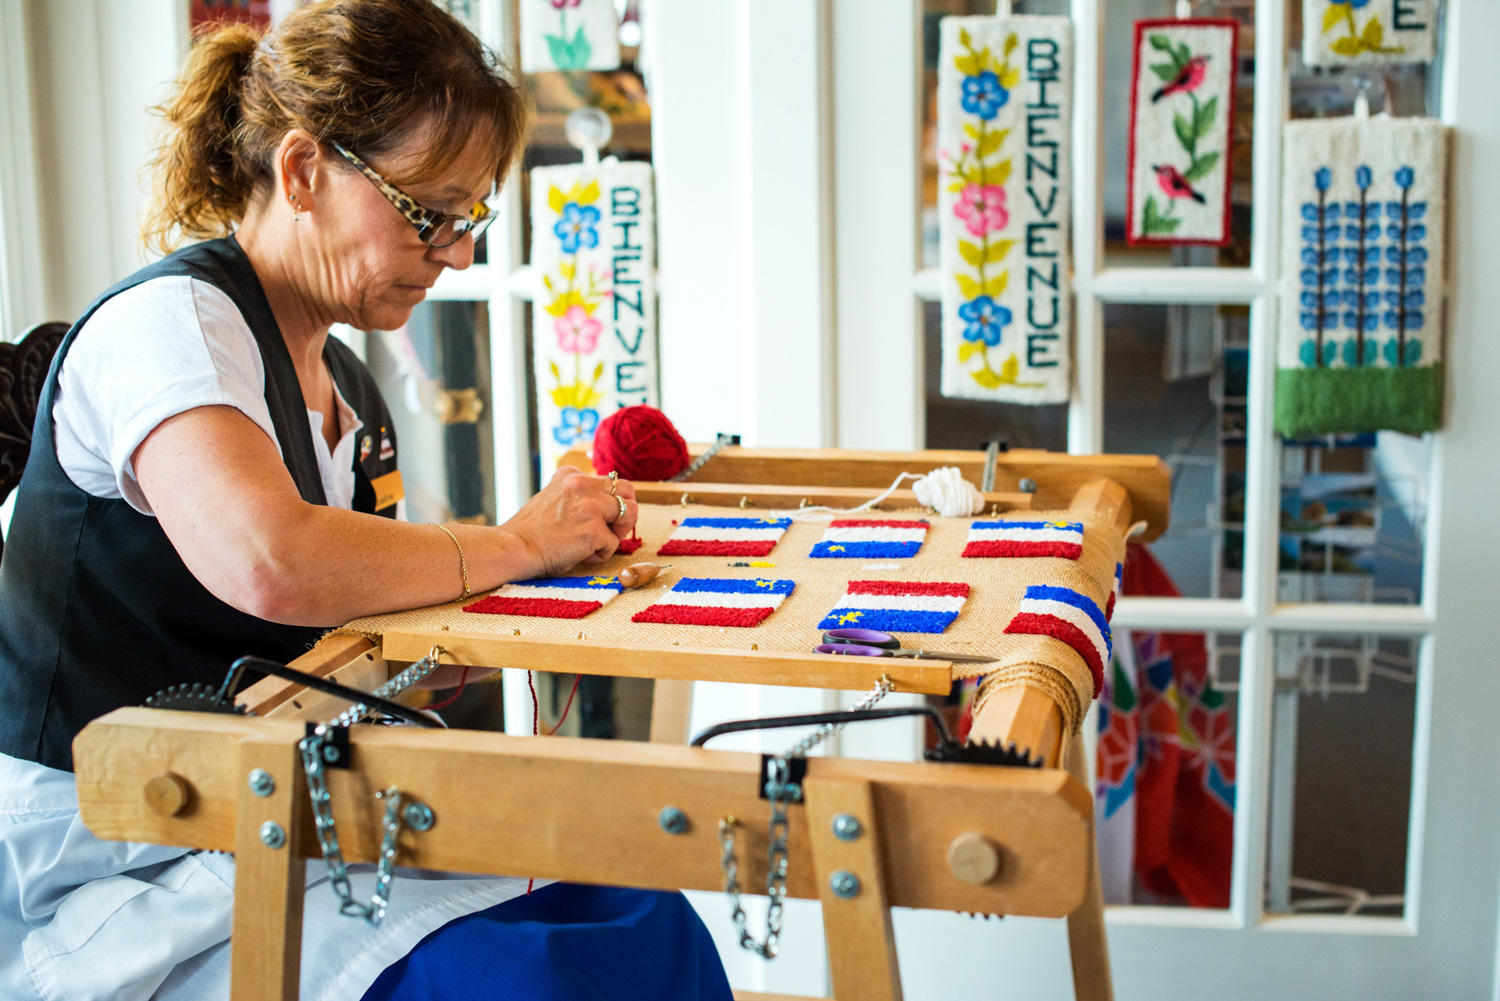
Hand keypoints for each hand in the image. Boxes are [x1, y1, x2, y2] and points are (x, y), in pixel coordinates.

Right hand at [498, 466, 636, 575]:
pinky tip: (579, 555)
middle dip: (624, 512)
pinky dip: (600, 554)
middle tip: (606, 531)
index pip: (610, 483)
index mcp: (571, 474)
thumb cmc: (531, 533)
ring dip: (615, 533)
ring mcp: (590, 506)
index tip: (592, 519)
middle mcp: (582, 483)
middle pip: (628, 491)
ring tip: (592, 544)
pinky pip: (613, 543)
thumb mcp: (554, 500)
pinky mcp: (594, 529)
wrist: (513, 549)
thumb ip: (578, 497)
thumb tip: (612, 508)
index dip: (608, 504)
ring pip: (629, 515)